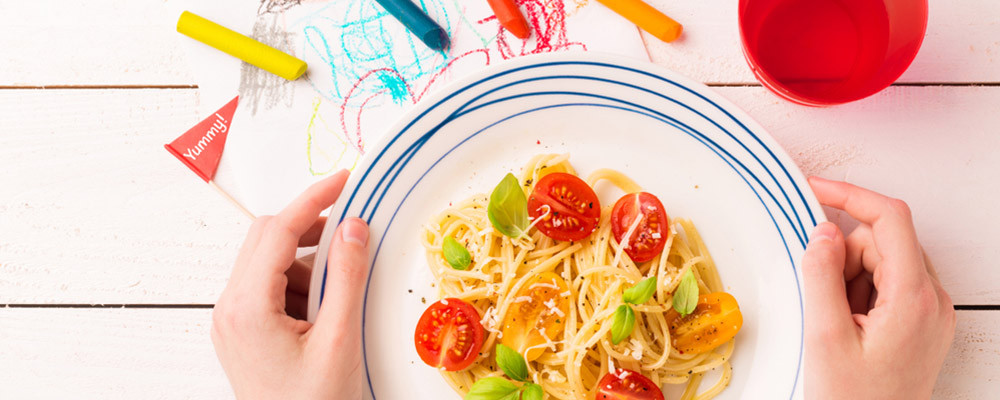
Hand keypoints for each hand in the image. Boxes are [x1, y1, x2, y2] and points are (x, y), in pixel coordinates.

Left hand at [210, 170, 370, 399]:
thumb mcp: (339, 339)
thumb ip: (347, 277)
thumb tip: (353, 227)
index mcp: (247, 307)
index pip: (279, 231)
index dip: (314, 199)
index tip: (344, 180)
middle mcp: (229, 308)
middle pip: (268, 238)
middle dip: (311, 233)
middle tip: (352, 239)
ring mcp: (232, 320)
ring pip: (271, 261)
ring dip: (309, 267)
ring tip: (336, 306)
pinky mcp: (241, 331)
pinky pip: (270, 287)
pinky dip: (300, 288)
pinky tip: (322, 317)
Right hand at [803, 177, 955, 399]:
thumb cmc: (853, 399)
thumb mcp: (825, 337)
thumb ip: (822, 276)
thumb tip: (823, 232)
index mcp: (913, 297)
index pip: (889, 219)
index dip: (849, 195)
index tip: (814, 190)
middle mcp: (931, 299)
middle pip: (882, 240)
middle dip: (843, 256)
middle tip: (824, 299)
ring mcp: (930, 310)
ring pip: (882, 260)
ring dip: (850, 277)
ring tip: (838, 321)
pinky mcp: (921, 321)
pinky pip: (888, 282)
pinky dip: (860, 291)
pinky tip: (849, 323)